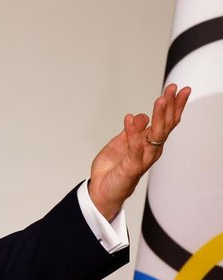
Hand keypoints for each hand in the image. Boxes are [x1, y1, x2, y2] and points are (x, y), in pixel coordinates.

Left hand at [88, 83, 190, 220]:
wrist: (102, 190)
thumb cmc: (114, 169)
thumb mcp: (121, 143)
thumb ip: (133, 130)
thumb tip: (142, 115)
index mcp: (149, 143)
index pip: (165, 121)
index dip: (172, 105)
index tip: (177, 89)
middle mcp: (151, 150)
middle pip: (166, 125)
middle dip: (170, 106)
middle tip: (173, 89)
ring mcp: (144, 157)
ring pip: (156, 134)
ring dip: (159, 116)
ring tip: (160, 99)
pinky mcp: (132, 165)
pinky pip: (134, 146)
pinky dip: (133, 132)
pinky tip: (130, 118)